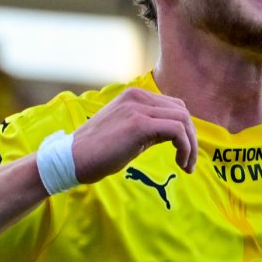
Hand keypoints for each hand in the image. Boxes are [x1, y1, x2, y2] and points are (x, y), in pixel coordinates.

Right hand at [70, 88, 197, 182]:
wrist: (70, 159)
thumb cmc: (96, 152)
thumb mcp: (127, 133)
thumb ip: (149, 128)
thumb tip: (174, 135)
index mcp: (134, 96)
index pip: (173, 107)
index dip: (184, 130)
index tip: (184, 153)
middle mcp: (137, 96)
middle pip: (182, 112)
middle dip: (191, 138)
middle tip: (189, 162)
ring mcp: (138, 108)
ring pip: (183, 120)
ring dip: (191, 145)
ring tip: (186, 166)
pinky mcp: (139, 124)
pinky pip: (177, 131)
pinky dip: (185, 147)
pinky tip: (180, 163)